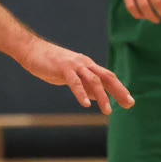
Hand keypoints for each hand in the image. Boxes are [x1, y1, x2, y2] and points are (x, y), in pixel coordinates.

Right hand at [17, 40, 133, 112]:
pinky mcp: (63, 68)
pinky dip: (81, 93)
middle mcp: (85, 64)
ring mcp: (75, 65)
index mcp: (88, 66)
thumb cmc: (50, 64)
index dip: (119, 89)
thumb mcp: (71, 76)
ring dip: (102, 96)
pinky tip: (87, 104)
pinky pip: (75, 82)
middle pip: (107, 77)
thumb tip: (97, 96)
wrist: (32, 50)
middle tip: (129, 104)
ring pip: (93, 81)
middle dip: (119, 91)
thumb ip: (84, 85)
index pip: (108, 78)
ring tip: (107, 111)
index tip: (129, 102)